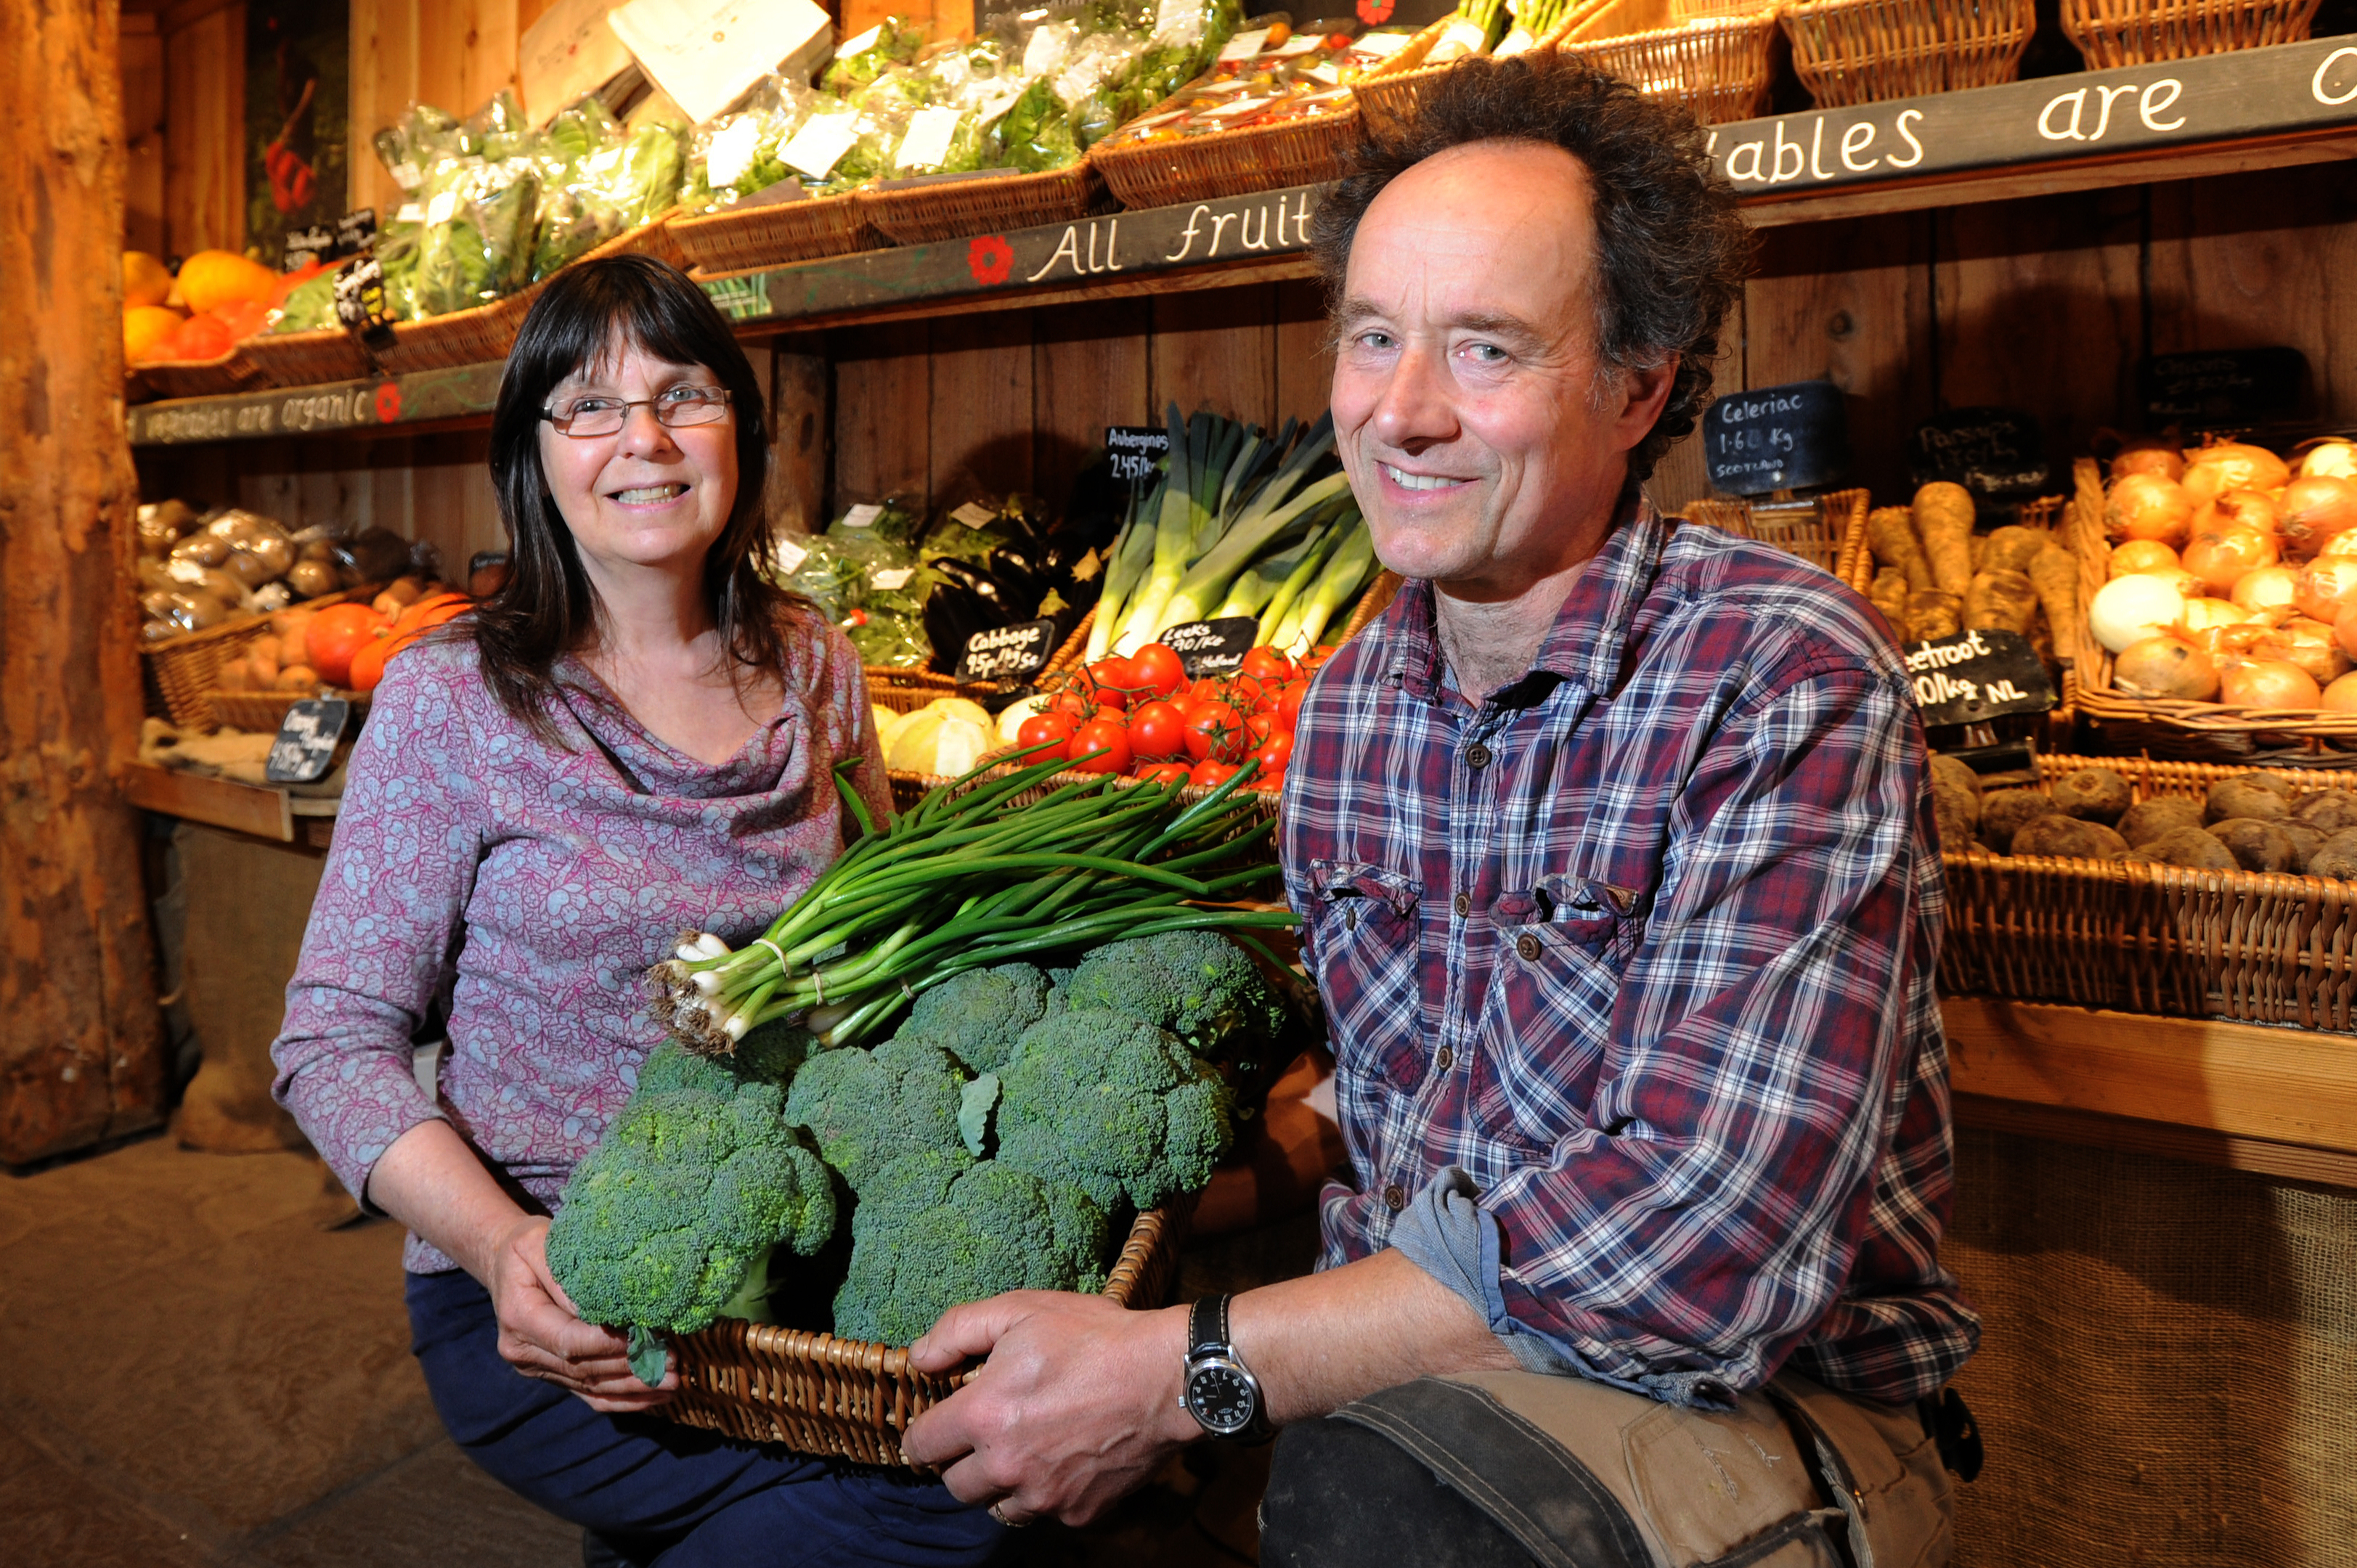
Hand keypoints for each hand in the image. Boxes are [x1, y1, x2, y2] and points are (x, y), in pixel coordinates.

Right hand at [486, 1216, 677, 1412]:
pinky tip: (653, 1398)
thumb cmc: (527, 1246)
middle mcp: (523, 1351)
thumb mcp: (538, 1244)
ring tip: (671, 1383)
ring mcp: (536, 1368)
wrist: (503, 1264)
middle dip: (630, 1368)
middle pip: (584, 1368)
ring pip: (590, 1386)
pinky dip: (621, 1399)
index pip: (569, 1341)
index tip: (644, 1339)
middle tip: (671, 1363)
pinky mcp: (552, 1374)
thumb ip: (564, 1277)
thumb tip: (600, 1307)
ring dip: (633, 1388)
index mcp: (519, 1318)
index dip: (607, 1344)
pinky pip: (588, 1394)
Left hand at [902, 1292, 1197, 1526]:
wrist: (1168, 1376)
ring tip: (1025, 1449)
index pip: (922, 1446)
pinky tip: (1066, 1458)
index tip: (937, 1426)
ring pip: (997, 1507)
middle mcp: (1008, 1466)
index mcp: (985, 1416)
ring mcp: (1045, 1496)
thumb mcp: (1021, 1309)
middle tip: (985, 1435)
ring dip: (1001, 1484)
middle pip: (955, 1487)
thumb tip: (919, 1356)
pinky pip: (1046, 1513)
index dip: (924, 1433)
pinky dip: (1047, 1492)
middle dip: (962, 1462)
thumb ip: (958, 1330)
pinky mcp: (1080, 1512)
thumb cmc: (1095, 1338)